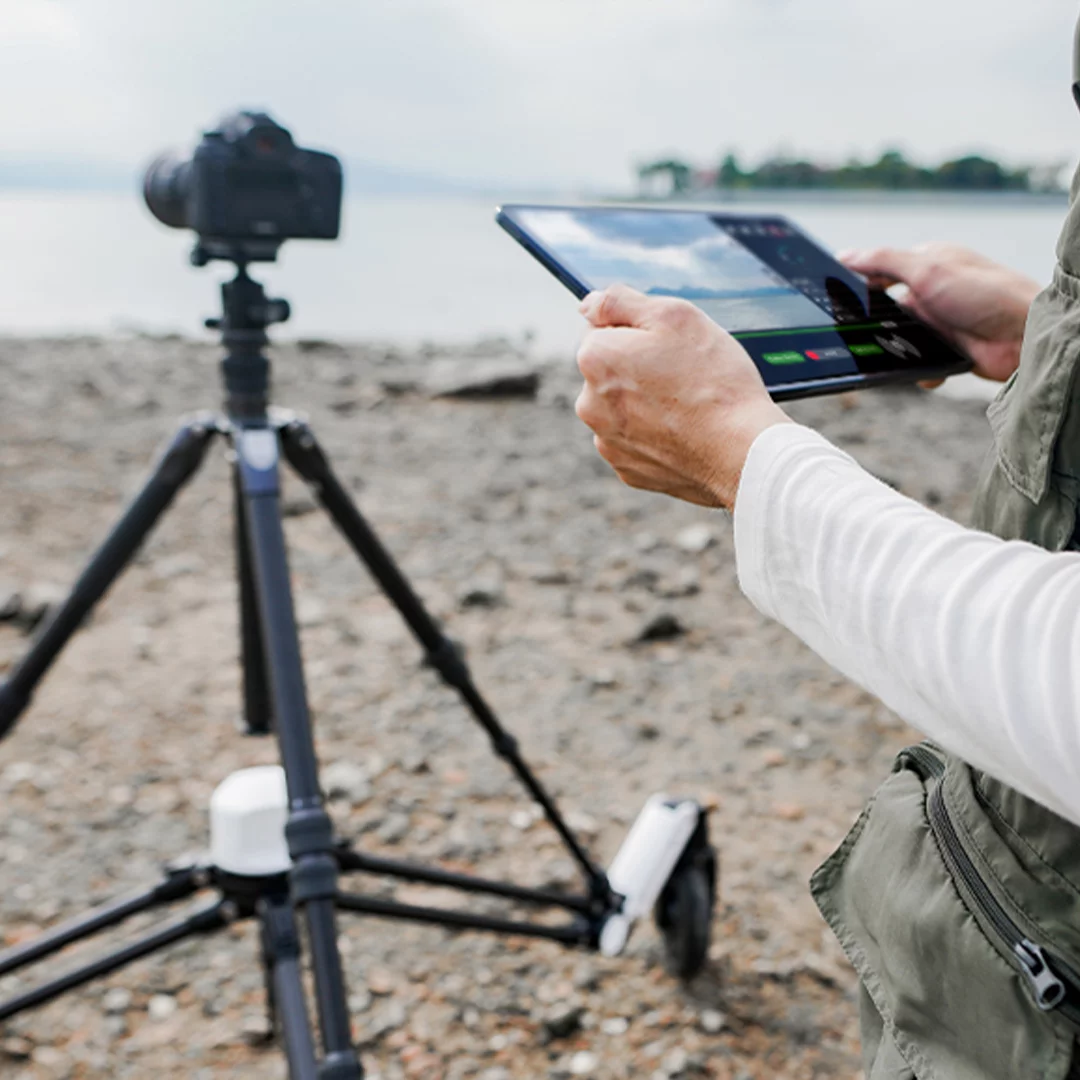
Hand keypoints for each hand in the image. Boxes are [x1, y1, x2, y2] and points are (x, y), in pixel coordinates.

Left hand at [575, 285, 788, 509]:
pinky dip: (655, 435)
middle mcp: (589, 403)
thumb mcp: (673, 315)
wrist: (741, 452)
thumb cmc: (714, 381)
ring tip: (687, 405)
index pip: (602, 329)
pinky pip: (636, 441)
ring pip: (622, 408)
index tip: (670, 345)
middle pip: (611, 371)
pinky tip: (684, 432)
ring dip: (646, 402)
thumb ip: (620, 301)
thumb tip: (587, 304)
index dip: (640, 331)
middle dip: (639, 366)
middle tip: (684, 374)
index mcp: (594, 359)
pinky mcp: (627, 468)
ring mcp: (607, 440)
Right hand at [839, 243, 1040, 385]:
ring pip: (898, 338)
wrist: (1024, 338)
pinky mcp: (946, 350)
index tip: (835, 295)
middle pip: (885, 308)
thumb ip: (884, 261)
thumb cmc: (984, 294)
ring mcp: (939, 321)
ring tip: (894, 354)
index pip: (881, 269)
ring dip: (895, 350)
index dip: (858, 281)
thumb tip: (845, 256)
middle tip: (857, 333)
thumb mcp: (927, 269)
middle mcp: (932, 291)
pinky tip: (925, 372)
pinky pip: (917, 363)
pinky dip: (917, 371)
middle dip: (874, 323)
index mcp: (928, 263)